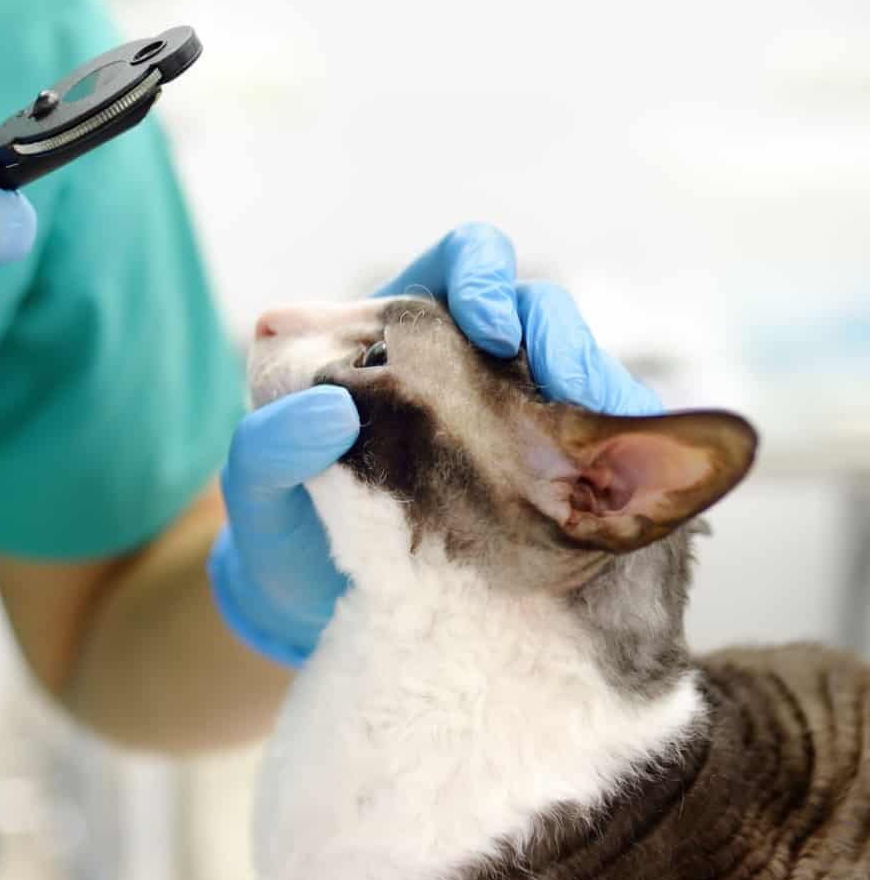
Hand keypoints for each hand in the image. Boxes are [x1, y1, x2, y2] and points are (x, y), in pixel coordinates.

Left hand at [209, 222, 659, 665]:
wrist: (307, 614)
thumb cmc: (278, 531)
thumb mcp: (255, 490)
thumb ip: (268, 447)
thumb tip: (328, 409)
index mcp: (395, 335)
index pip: (455, 265)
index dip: (481, 274)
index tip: (486, 328)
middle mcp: (463, 366)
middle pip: (534, 312)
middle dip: (558, 334)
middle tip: (562, 385)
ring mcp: (511, 423)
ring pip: (579, 376)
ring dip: (602, 394)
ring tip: (601, 436)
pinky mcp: (546, 483)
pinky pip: (603, 449)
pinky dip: (623, 454)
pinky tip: (624, 484)